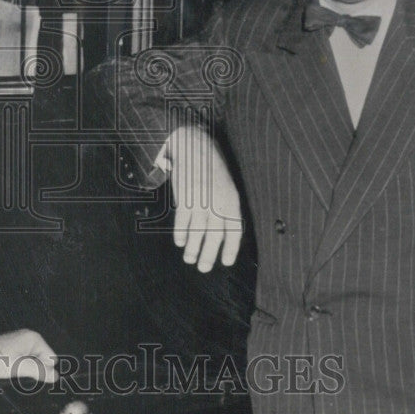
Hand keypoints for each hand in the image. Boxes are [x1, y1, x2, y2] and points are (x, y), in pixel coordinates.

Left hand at [0, 329, 58, 383]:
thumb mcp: (18, 367)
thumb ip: (38, 371)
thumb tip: (55, 376)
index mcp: (34, 339)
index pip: (51, 359)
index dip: (42, 369)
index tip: (27, 372)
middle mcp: (30, 338)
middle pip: (43, 360)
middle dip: (34, 369)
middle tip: (18, 371)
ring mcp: (22, 342)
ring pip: (34, 362)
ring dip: (26, 369)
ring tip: (13, 370)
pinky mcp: (15, 348)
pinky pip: (26, 360)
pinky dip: (20, 367)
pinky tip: (10, 368)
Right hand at [165, 125, 242, 271]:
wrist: (194, 145)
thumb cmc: (211, 166)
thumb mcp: (226, 184)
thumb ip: (225, 206)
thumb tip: (223, 231)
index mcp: (232, 200)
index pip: (234, 231)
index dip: (230, 249)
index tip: (225, 262)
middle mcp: (217, 202)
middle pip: (215, 236)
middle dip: (208, 255)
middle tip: (203, 268)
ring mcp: (200, 201)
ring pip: (197, 233)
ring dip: (192, 249)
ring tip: (189, 259)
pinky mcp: (184, 197)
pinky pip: (182, 222)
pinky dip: (180, 235)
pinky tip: (180, 242)